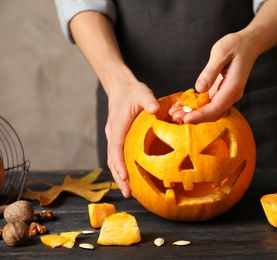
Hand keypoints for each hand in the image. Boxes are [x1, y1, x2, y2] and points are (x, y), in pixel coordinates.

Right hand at [105, 80, 158, 197]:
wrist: (121, 87)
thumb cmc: (132, 92)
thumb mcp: (142, 93)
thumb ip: (149, 101)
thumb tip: (155, 110)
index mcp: (117, 125)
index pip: (116, 148)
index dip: (119, 164)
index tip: (124, 178)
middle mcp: (113, 134)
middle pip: (113, 159)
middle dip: (119, 177)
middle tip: (128, 194)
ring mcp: (114, 136)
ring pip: (114, 160)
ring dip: (120, 176)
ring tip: (129, 192)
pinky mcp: (119, 138)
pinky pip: (119, 156)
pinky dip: (123, 168)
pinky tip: (131, 178)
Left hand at [170, 32, 257, 122]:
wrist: (249, 44)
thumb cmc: (236, 45)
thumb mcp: (221, 53)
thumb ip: (210, 71)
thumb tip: (199, 88)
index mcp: (233, 86)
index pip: (215, 107)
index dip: (200, 115)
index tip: (186, 118)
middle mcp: (232, 94)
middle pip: (213, 113)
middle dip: (194, 117)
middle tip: (175, 116)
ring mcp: (228, 95)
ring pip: (211, 111)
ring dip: (194, 114)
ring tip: (176, 112)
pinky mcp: (223, 93)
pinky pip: (210, 104)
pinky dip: (197, 107)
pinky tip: (184, 106)